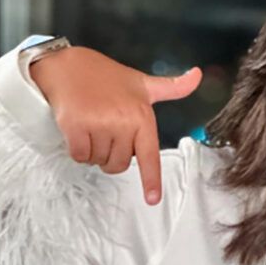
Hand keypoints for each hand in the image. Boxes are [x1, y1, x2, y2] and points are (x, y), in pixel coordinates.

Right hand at [30, 46, 202, 204]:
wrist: (68, 65)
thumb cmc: (106, 76)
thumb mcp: (143, 83)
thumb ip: (173, 87)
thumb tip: (198, 75)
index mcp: (142, 116)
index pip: (149, 155)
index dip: (151, 180)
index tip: (153, 199)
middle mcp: (123, 122)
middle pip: (119, 164)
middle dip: (111, 155)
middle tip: (106, 131)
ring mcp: (99, 125)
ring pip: (99, 161)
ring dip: (94, 151)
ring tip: (92, 126)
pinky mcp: (75, 128)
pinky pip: (80, 156)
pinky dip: (78, 149)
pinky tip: (79, 129)